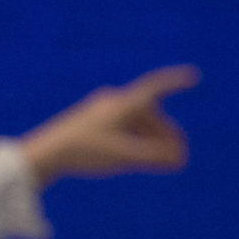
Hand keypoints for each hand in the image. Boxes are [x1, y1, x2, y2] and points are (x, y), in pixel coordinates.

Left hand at [18, 66, 198, 183]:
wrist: (45, 154)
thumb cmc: (84, 152)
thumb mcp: (123, 157)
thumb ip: (153, 158)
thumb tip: (179, 159)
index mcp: (122, 104)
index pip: (155, 88)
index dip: (175, 83)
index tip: (193, 78)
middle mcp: (112, 103)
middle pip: (148, 115)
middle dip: (166, 134)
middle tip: (179, 155)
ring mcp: (100, 113)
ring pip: (134, 124)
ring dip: (151, 140)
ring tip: (160, 160)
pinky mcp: (89, 125)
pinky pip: (121, 129)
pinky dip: (135, 141)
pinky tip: (137, 155)